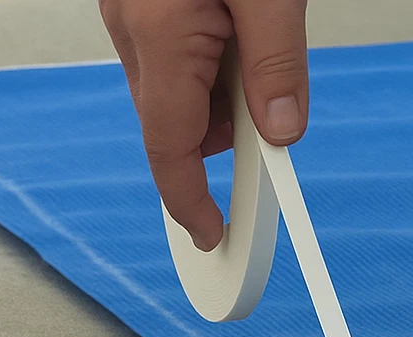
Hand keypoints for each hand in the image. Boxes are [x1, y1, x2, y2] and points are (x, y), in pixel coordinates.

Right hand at [99, 0, 308, 250]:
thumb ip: (276, 61)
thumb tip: (282, 132)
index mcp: (159, 32)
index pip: (169, 147)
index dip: (188, 202)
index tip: (209, 236)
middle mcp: (131, 25)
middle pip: (174, 123)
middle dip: (225, 139)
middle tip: (270, 129)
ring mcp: (130, 11)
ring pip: (175, 90)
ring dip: (221, 97)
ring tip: (261, 52)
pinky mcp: (141, 0)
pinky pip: (174, 56)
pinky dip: (210, 67)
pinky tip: (241, 37)